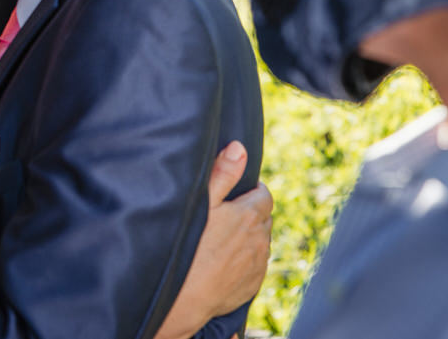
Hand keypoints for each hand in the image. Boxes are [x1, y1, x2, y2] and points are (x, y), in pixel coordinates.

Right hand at [153, 141, 272, 338]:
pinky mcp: (253, 283)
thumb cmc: (187, 246)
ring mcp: (258, 263)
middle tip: (226, 213)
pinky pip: (257, 263)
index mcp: (249, 214)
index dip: (251, 189)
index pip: (263, 194)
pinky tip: (226, 258)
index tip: (236, 192)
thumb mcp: (201, 203)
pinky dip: (247, 257)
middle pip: (264, 216)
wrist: (183, 298)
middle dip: (251, 210)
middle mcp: (260, 238)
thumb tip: (239, 148)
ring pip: (261, 240)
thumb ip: (222, 174)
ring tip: (224, 237)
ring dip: (250, 235)